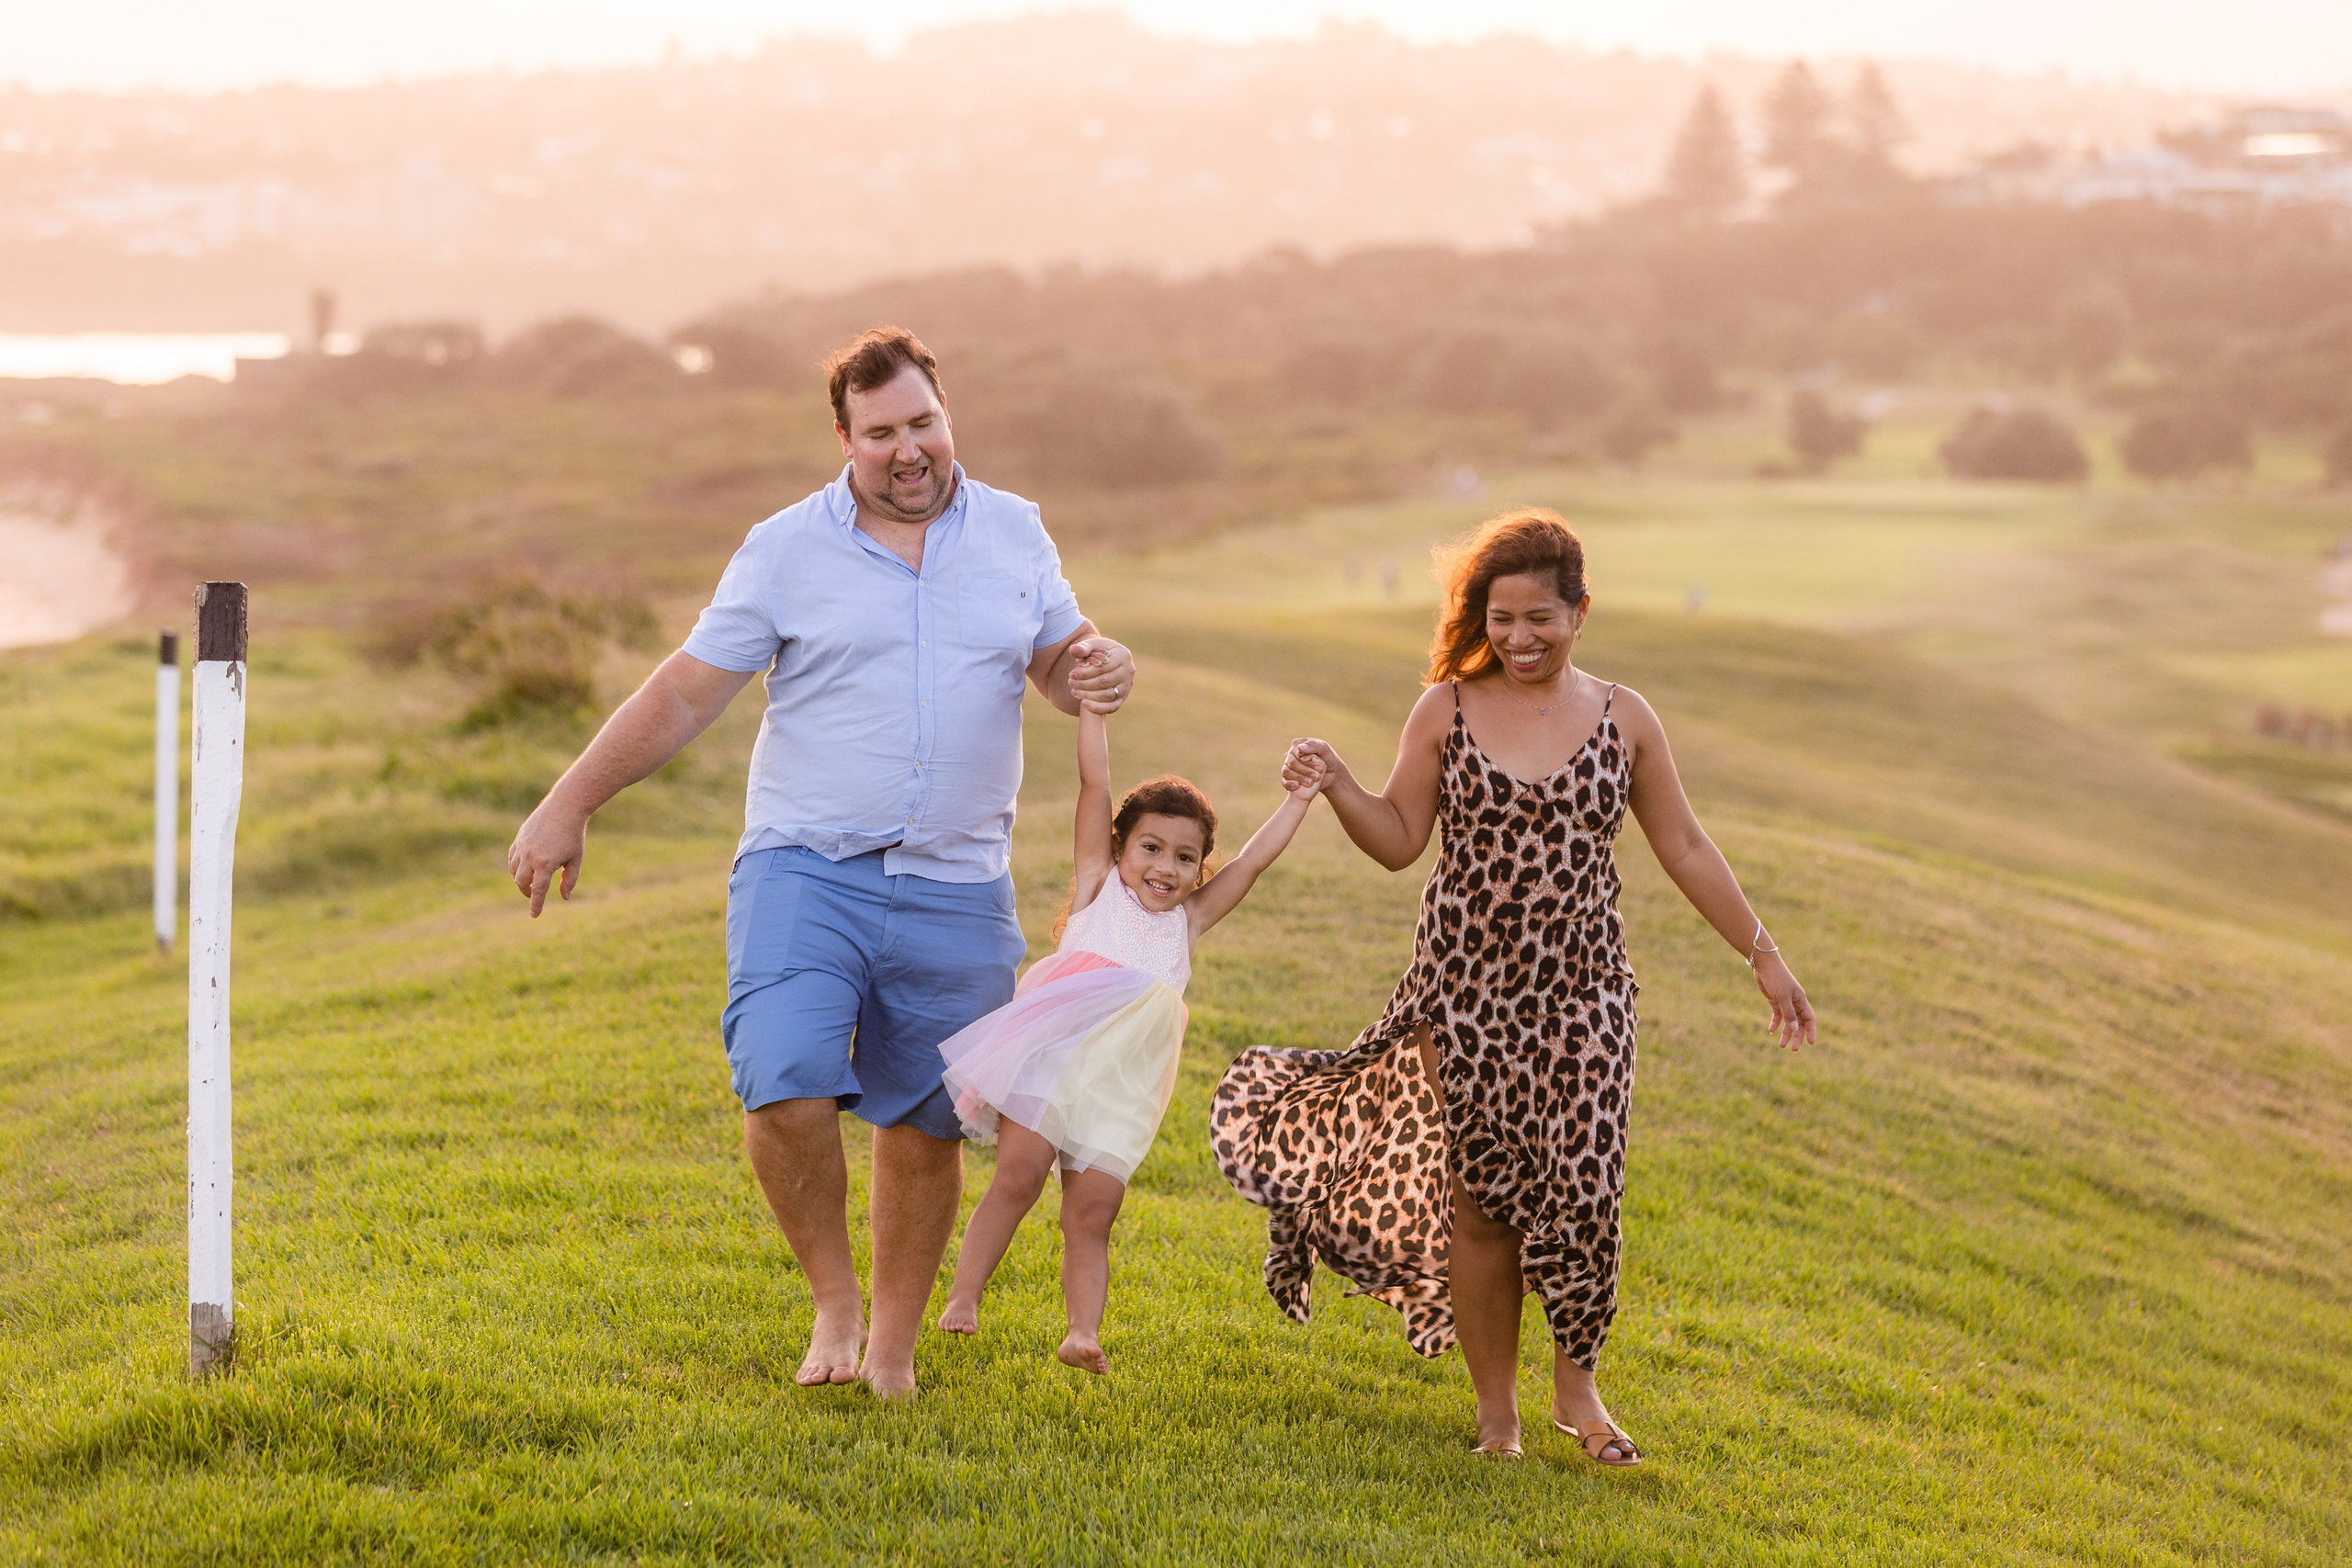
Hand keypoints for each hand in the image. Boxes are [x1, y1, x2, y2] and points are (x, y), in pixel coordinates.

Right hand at [507, 797, 587, 916]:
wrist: (565, 807)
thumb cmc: (574, 834)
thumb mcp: (576, 859)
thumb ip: (570, 880)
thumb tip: (565, 898)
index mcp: (545, 864)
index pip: (538, 891)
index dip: (536, 905)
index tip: (534, 915)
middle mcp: (530, 856)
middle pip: (521, 883)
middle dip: (527, 892)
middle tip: (533, 894)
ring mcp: (522, 846)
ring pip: (514, 870)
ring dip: (520, 879)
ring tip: (530, 881)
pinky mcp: (519, 838)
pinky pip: (512, 858)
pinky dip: (515, 866)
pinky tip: (524, 868)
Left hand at [1069, 637, 1133, 712]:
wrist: (1108, 661)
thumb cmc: (1099, 652)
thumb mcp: (1092, 645)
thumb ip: (1083, 647)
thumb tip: (1073, 650)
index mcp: (1123, 655)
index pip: (1103, 667)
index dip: (1086, 672)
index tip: (1072, 674)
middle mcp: (1128, 671)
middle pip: (1105, 681)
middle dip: (1085, 683)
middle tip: (1071, 682)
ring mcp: (1127, 686)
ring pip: (1107, 695)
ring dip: (1088, 695)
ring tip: (1074, 691)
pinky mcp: (1122, 698)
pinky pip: (1112, 707)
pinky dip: (1098, 708)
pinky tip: (1084, 704)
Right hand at [1283, 738, 1344, 795]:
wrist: (1333, 774)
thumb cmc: (1329, 758)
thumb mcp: (1325, 749)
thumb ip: (1313, 745)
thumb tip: (1299, 748)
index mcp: (1297, 744)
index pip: (1295, 752)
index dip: (1307, 761)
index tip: (1319, 767)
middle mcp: (1291, 755)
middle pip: (1291, 763)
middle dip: (1305, 771)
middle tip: (1317, 776)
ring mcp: (1289, 767)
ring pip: (1286, 772)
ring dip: (1299, 778)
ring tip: (1311, 783)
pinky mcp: (1289, 778)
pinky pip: (1284, 782)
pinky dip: (1290, 784)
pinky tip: (1297, 786)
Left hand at [1752, 952, 1814, 1050]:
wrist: (1764, 965)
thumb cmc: (1776, 978)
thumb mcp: (1783, 997)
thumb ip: (1789, 1013)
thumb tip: (1796, 1029)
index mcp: (1801, 1000)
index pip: (1809, 1019)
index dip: (1811, 1031)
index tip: (1811, 1043)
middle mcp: (1795, 1002)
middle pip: (1799, 1023)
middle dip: (1797, 1036)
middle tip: (1793, 1049)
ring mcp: (1785, 1002)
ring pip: (1788, 1021)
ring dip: (1785, 1033)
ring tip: (1781, 1046)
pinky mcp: (1775, 1001)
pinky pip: (1777, 1015)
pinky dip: (1775, 1023)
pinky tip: (1771, 1031)